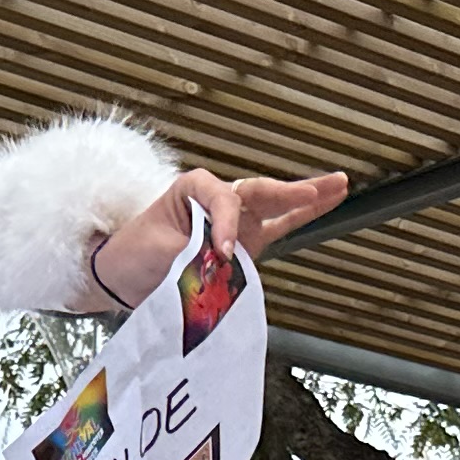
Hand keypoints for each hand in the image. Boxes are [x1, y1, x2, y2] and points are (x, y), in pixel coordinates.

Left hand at [90, 166, 348, 307]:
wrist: (120, 275)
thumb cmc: (133, 255)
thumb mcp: (159, 253)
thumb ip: (196, 258)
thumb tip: (226, 272)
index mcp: (193, 190)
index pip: (223, 201)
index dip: (226, 226)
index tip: (221, 253)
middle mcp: (217, 200)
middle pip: (259, 193)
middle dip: (289, 193)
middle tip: (317, 191)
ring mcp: (235, 221)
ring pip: (274, 204)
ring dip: (306, 197)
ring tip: (339, 184)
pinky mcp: (244, 243)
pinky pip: (277, 226)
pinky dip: (302, 215)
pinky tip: (331, 200)